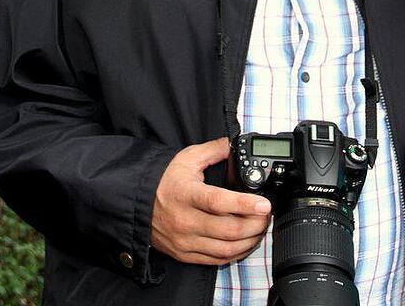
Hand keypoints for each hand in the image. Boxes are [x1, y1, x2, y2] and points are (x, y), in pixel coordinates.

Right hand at [151, 137, 270, 265]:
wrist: (138, 205)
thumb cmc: (164, 181)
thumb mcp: (187, 159)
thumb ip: (214, 150)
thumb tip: (235, 143)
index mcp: (186, 194)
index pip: (218, 202)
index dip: (245, 205)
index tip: (264, 204)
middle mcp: (185, 220)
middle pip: (228, 230)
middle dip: (255, 224)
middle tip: (266, 215)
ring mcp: (185, 241)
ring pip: (226, 249)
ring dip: (250, 240)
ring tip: (260, 228)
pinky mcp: (185, 255)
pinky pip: (217, 260)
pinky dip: (237, 253)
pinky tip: (246, 242)